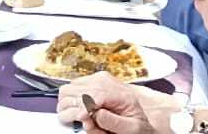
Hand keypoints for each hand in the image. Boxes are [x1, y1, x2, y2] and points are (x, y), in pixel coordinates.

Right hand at [56, 74, 174, 132]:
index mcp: (120, 93)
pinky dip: (71, 102)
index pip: (93, 93)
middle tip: (83, 121)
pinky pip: (71, 90)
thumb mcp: (132, 128)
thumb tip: (96, 113)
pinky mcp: (90, 82)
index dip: (83, 106)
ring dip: (70, 105)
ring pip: (68, 89)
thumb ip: (115, 122)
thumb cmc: (136, 126)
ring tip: (83, 118)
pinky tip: (82, 111)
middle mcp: (105, 82)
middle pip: (75, 89)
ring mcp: (96, 80)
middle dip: (74, 107)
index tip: (81, 117)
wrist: (139, 120)